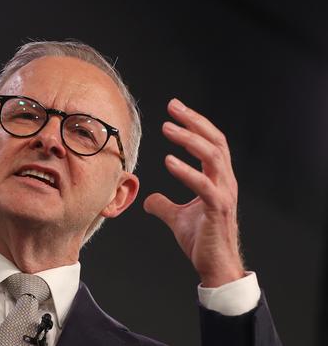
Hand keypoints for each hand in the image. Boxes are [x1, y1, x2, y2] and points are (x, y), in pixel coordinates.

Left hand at [143, 99, 243, 286]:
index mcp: (218, 179)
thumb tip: (148, 198)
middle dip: (194, 121)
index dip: (195, 123)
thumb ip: (164, 204)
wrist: (215, 266)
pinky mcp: (217, 209)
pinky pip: (203, 184)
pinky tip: (168, 161)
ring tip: (168, 127)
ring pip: (212, 156)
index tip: (175, 108)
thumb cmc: (202, 241)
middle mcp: (225, 182)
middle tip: (172, 106)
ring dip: (189, 139)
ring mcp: (223, 194)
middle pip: (214, 141)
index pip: (211, 142)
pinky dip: (186, 171)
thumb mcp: (177, 217)